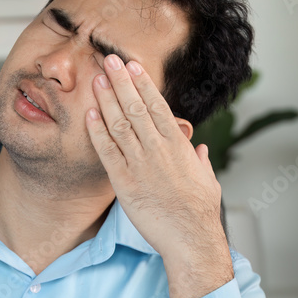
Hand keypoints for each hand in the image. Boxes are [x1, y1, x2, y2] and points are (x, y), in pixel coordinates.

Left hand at [86, 54, 233, 297]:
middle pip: (135, 107)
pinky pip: (107, 151)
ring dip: (106, 99)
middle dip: (120, 81)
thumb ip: (201, 160)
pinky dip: (97, 131)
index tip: (132, 66)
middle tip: (108, 60)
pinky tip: (89, 114)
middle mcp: (158, 148)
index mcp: (179, 144)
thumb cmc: (200, 211)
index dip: (142, 83)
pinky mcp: (124, 181)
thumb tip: (201, 149)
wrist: (190, 238)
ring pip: (119, 123)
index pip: (157, 105)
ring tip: (96, 79)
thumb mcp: (208, 179)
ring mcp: (140, 164)